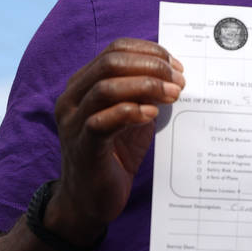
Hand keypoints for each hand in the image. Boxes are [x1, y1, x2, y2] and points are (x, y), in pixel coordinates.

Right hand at [48, 38, 184, 244]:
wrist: (91, 200)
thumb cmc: (114, 155)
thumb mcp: (133, 117)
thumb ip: (144, 94)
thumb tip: (174, 74)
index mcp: (83, 84)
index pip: (115, 50)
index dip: (149, 52)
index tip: (176, 66)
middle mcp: (72, 98)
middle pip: (111, 62)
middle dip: (151, 66)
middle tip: (179, 80)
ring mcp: (73, 122)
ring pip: (105, 87)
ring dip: (146, 86)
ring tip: (173, 95)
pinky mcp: (82, 146)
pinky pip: (101, 121)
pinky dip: (131, 112)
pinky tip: (151, 115)